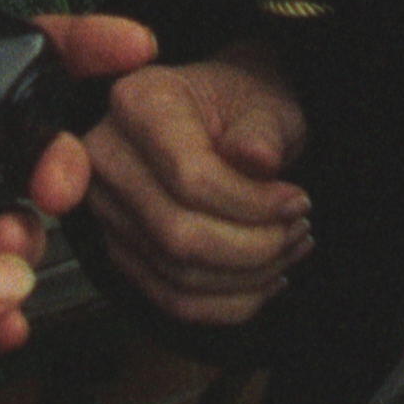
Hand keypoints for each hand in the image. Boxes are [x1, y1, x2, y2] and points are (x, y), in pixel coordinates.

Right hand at [77, 47, 312, 324]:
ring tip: (290, 248)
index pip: (189, 177)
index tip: (298, 201)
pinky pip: (173, 299)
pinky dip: (229, 302)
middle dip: (254, 245)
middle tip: (299, 229)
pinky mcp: (120, 251)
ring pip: (178, 275)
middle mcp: (104, 159)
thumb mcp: (263, 102)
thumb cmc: (242, 107)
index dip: (252, 203)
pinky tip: (267, 278)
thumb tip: (257, 160)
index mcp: (137, 104)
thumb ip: (261, 130)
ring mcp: (106, 210)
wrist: (218, 120)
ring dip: (248, 276)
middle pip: (178, 234)